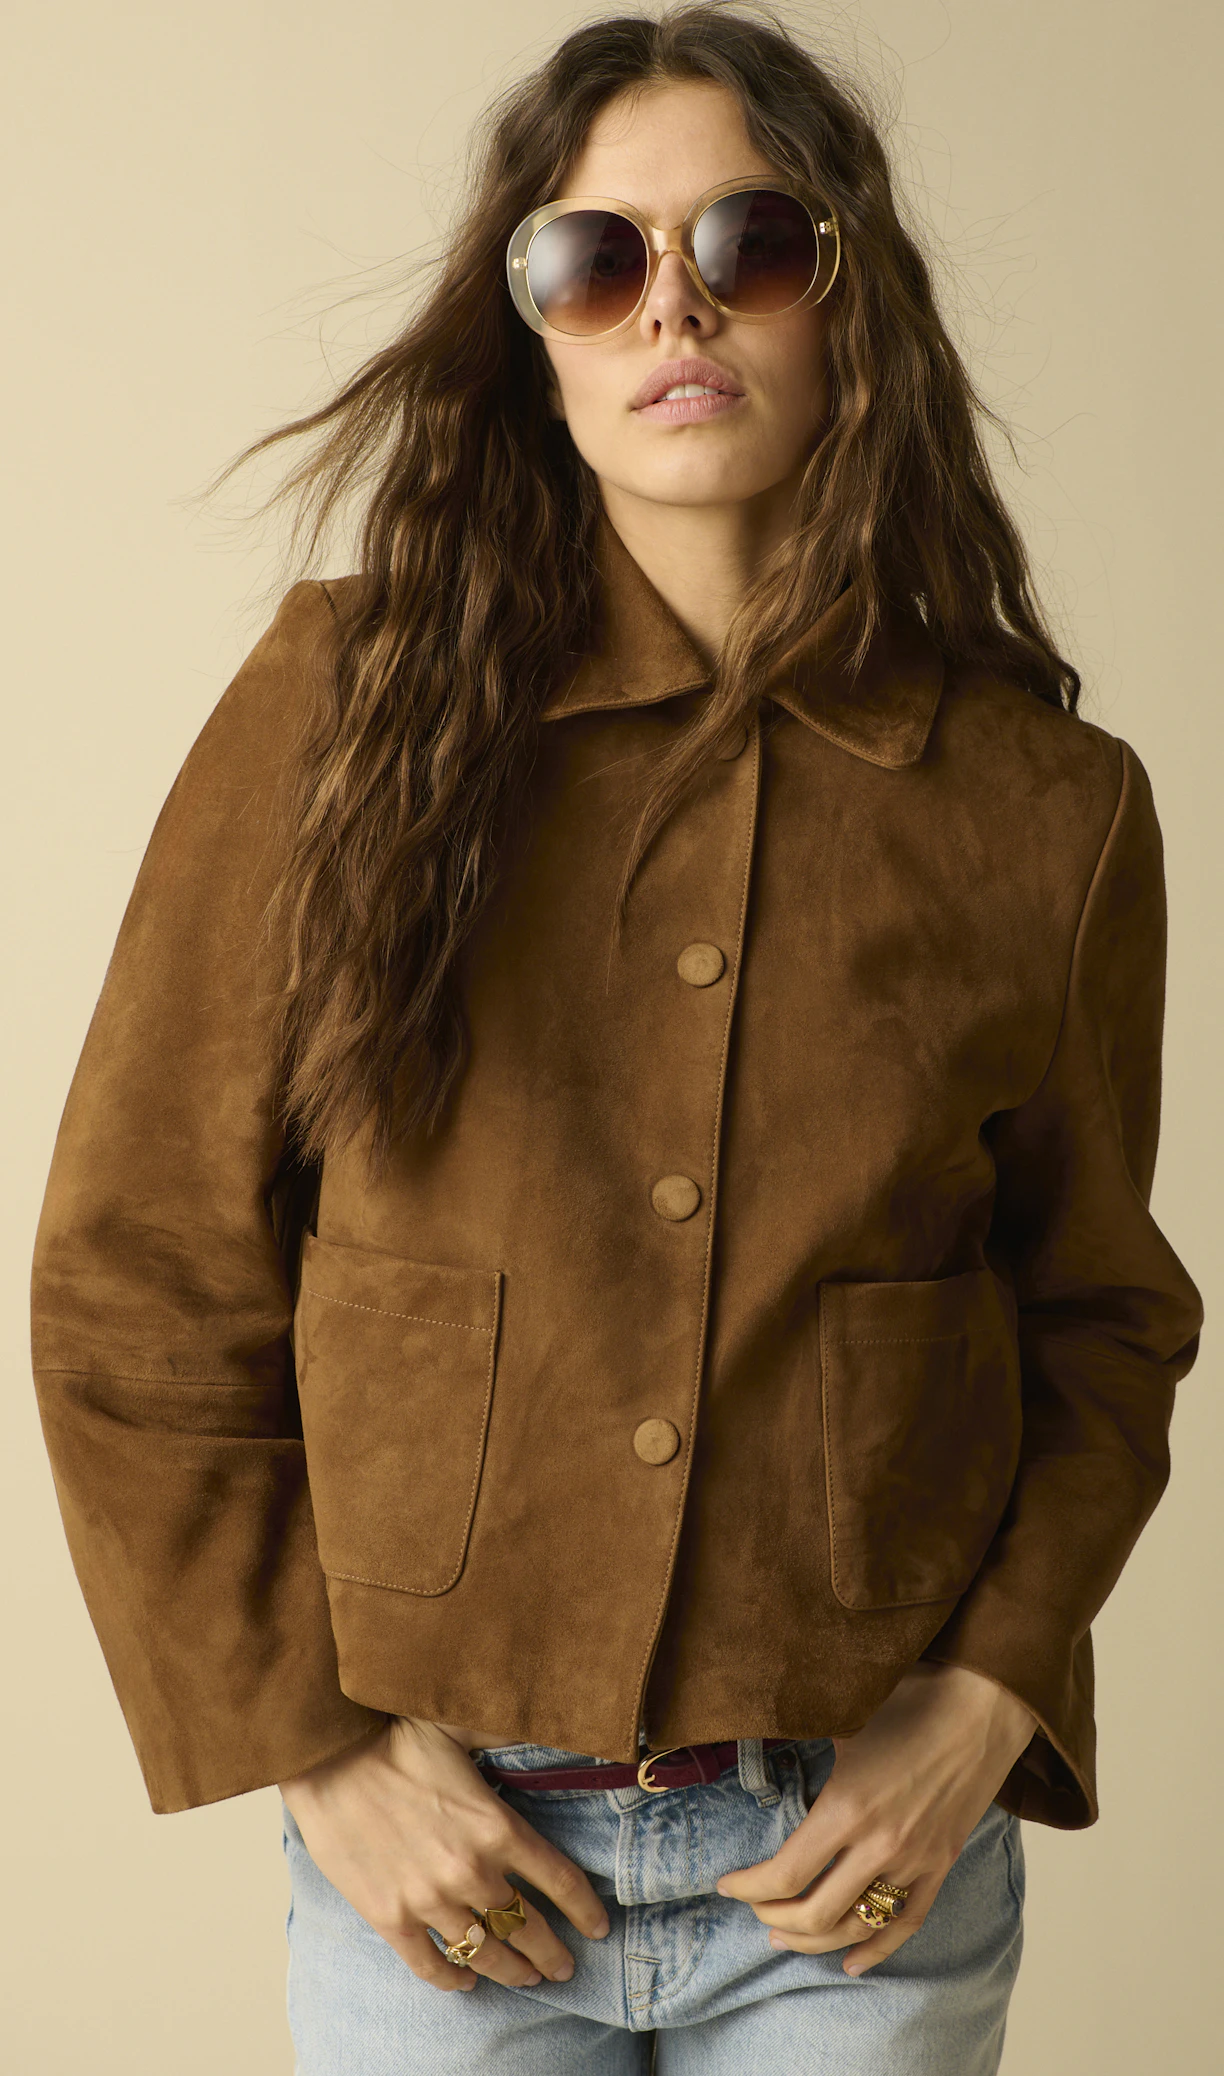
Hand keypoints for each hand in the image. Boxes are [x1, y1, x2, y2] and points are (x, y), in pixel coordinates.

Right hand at [279, 1716, 610, 1991]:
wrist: (329, 1758)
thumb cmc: (396, 1737)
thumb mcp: (464, 1728)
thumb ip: (507, 1734)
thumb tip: (547, 1717)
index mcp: (496, 1826)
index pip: (560, 1880)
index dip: (585, 1909)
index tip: (599, 1926)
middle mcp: (470, 1871)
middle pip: (527, 1927)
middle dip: (551, 1952)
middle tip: (563, 1967)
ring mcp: (429, 1900)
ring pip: (485, 1952)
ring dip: (510, 1970)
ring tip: (526, 1977)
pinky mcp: (390, 1917)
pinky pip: (430, 1964)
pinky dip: (452, 1978)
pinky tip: (466, 1980)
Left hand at [716, 1663, 1035, 1974]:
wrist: (982, 1706)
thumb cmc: (908, 1700)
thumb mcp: (843, 1719)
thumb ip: (802, 1738)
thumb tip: (760, 1730)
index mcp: (847, 1807)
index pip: (786, 1873)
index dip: (748, 1888)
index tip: (726, 1884)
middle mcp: (880, 1844)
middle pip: (816, 1912)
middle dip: (775, 1918)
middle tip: (756, 1909)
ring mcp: (915, 1861)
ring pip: (858, 1926)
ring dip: (815, 1939)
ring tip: (785, 1936)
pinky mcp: (941, 1865)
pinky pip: (907, 1924)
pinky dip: (877, 1949)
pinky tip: (850, 1963)